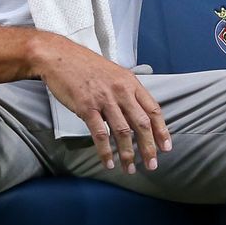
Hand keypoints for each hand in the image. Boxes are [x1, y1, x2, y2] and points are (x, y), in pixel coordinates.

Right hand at [34, 35, 170, 171]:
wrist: (59, 56)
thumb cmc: (86, 66)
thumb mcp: (115, 74)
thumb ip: (127, 93)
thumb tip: (137, 114)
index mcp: (131, 83)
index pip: (153, 109)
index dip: (161, 130)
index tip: (166, 147)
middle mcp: (121, 91)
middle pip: (141, 124)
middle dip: (149, 147)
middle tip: (152, 164)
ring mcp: (104, 99)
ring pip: (123, 131)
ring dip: (128, 153)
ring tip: (130, 168)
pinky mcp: (86, 107)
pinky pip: (100, 134)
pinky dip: (105, 151)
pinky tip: (109, 162)